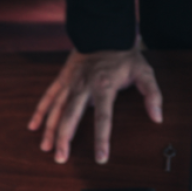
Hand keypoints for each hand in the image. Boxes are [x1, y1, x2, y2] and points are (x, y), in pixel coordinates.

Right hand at [27, 45, 162, 163]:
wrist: (105, 32)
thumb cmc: (125, 56)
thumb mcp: (144, 73)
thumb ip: (152, 95)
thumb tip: (157, 117)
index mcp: (104, 87)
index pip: (103, 118)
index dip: (102, 139)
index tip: (100, 158)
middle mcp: (83, 86)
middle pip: (71, 116)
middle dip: (65, 139)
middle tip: (61, 158)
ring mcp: (70, 82)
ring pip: (56, 109)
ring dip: (50, 130)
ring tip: (47, 149)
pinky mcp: (62, 78)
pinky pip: (48, 96)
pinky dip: (40, 111)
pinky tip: (33, 126)